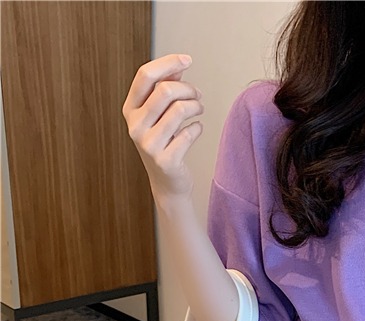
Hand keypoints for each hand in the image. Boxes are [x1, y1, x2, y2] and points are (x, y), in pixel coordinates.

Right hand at [121, 53, 203, 202]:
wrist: (168, 183)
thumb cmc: (166, 143)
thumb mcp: (160, 114)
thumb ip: (166, 88)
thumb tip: (179, 65)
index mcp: (130, 109)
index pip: (145, 75)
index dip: (168, 63)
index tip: (188, 60)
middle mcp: (135, 125)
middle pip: (165, 90)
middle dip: (188, 88)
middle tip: (198, 95)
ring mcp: (148, 144)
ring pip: (179, 109)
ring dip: (196, 105)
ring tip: (200, 109)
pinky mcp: (166, 160)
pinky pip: (190, 133)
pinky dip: (198, 128)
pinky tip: (197, 130)